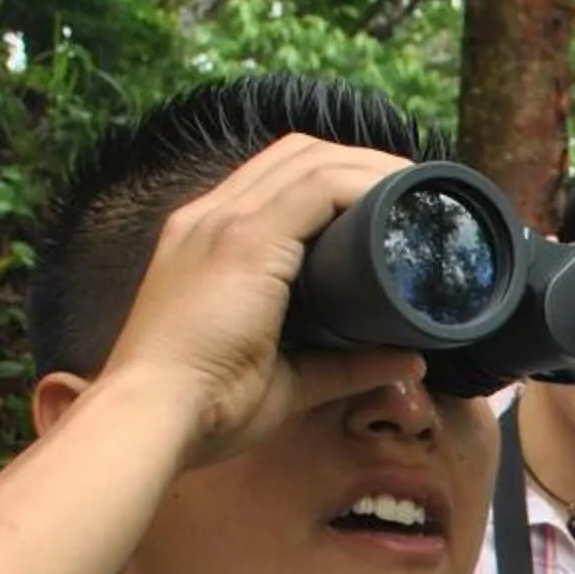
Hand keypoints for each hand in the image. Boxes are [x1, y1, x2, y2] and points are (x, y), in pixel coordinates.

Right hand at [100, 135, 433, 463]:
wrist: (153, 418)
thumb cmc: (208, 409)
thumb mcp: (290, 379)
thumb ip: (345, 365)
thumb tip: (409, 357)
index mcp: (208, 241)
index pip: (276, 178)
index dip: (337, 178)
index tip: (391, 202)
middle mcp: (210, 218)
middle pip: (296, 156)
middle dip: (361, 163)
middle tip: (417, 192)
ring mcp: (224, 222)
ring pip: (312, 161)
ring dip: (372, 167)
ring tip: (422, 189)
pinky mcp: (244, 240)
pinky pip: (317, 187)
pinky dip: (364, 184)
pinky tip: (400, 196)